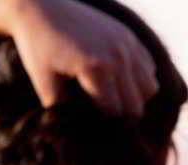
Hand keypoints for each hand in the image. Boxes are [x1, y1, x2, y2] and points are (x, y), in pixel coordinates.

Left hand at [7, 0, 158, 115]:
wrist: (43, 10)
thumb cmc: (38, 47)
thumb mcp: (42, 82)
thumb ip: (58, 108)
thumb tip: (70, 129)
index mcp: (96, 69)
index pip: (114, 112)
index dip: (101, 124)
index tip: (86, 125)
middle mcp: (119, 56)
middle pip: (135, 104)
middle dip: (118, 117)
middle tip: (96, 117)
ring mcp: (127, 45)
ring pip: (148, 88)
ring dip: (132, 99)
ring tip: (107, 101)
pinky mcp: (129, 37)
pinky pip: (148, 67)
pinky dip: (138, 80)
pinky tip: (116, 83)